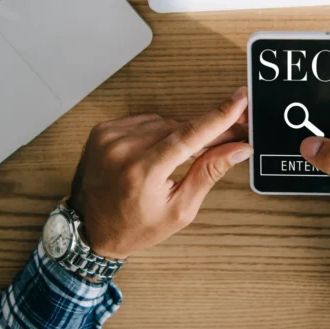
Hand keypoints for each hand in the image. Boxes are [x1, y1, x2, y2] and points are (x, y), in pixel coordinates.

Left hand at [69, 88, 251, 258]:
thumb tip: (238, 149)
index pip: (190, 135)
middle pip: (180, 128)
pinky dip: (156, 134)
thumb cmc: (134, 227)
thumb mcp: (179, 210)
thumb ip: (209, 173)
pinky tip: (156, 154)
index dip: (219, 116)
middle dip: (205, 134)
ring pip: (164, 123)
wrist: (89, 229)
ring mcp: (109, 137)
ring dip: (178, 136)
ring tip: (177, 162)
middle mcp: (123, 150)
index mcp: (143, 172)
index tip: (240, 99)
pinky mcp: (103, 130)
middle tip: (228, 139)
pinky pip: (144, 122)